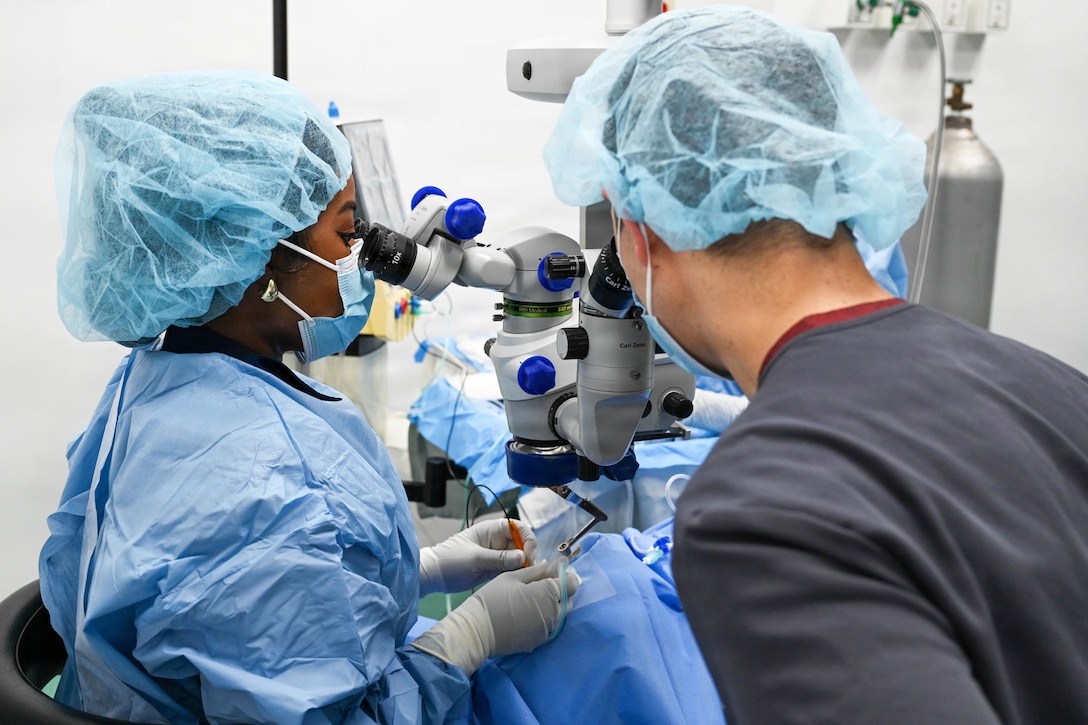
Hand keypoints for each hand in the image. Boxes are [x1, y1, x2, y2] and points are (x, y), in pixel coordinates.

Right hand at [410, 561, 580, 673]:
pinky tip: (527, 614)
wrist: (477, 631)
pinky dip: (544, 619)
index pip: (571, 583)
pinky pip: (549, 627)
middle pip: (567, 599)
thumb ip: (534, 571)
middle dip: (559, 591)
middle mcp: (553, 613)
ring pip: (559, 615)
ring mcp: (547, 630)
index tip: (553, 572)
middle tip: (540, 585)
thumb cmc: (492, 599)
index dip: (564, 575)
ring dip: (552, 606)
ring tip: (532, 600)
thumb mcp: (512, 577)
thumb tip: (549, 565)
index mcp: (548, 593)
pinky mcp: (538, 642)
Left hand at [419, 519, 537, 595]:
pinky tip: (518, 582)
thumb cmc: (451, 561)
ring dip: (523, 567)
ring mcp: (496, 555)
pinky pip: (510, 570)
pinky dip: (516, 575)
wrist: (434, 576)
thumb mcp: (476, 558)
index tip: (528, 556)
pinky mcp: (494, 569)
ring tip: (525, 578)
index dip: (527, 539)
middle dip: (528, 555)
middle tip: (528, 571)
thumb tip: (523, 557)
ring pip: (518, 558)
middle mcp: (497, 541)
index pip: (518, 528)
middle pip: (522, 544)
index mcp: (492, 530)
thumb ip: (500, 558)